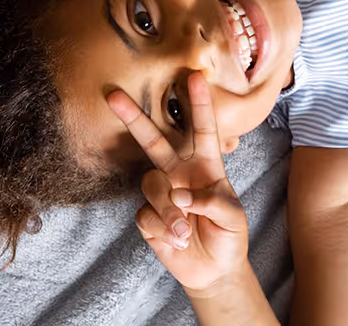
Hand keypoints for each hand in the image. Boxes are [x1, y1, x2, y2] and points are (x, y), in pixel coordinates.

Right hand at [107, 72, 248, 296]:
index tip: (195, 77)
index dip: (199, 104)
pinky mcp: (147, 215)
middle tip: (113, 95)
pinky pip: (146, 214)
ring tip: (185, 233)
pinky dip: (163, 230)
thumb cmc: (228, 235)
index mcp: (205, 165)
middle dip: (134, 117)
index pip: (202, 130)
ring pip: (152, 185)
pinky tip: (177, 242)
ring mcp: (161, 191)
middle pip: (153, 139)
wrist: (214, 271)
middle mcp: (178, 171)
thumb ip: (212, 201)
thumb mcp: (234, 218)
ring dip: (168, 211)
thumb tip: (180, 194)